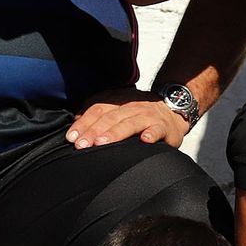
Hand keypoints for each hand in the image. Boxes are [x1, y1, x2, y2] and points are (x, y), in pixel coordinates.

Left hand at [66, 88, 191, 148]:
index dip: (84, 122)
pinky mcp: (164, 126)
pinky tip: (145, 140)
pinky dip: (151, 134)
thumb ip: (99, 113)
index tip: (72, 137)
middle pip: (111, 117)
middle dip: (94, 131)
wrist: (173, 110)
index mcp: (119, 100)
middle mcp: (132, 105)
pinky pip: (157, 129)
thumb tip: (76, 123)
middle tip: (82, 145)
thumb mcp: (119, 108)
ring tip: (102, 143)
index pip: (98, 109)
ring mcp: (149, 115)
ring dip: (115, 133)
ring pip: (130, 123)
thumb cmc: (140, 114)